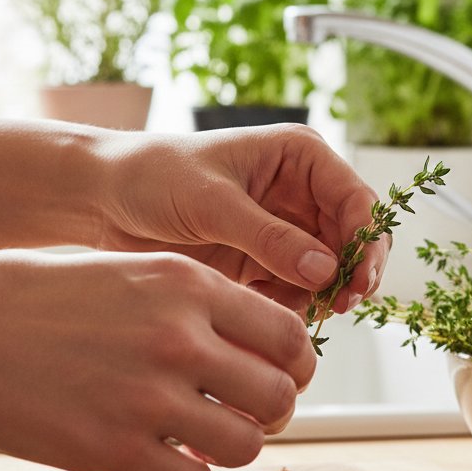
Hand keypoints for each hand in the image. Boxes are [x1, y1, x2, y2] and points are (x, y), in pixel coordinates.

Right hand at [0, 249, 314, 470]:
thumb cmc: (44, 294)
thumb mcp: (134, 270)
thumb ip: (202, 303)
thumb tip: (260, 346)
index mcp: (190, 285)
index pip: (290, 335)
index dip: (296, 365)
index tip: (281, 376)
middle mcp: (179, 338)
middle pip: (278, 394)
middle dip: (272, 411)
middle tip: (246, 413)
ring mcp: (147, 397)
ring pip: (246, 445)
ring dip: (233, 447)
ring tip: (204, 437)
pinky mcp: (112, 450)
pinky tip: (164, 458)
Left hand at [91, 125, 389, 314]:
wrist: (105, 199)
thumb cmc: (154, 176)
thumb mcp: (213, 203)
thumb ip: (270, 237)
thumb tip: (326, 269)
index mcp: (299, 157)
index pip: (355, 198)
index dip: (366, 239)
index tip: (358, 278)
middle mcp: (300, 191)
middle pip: (352, 238)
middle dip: (352, 272)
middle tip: (343, 304)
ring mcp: (283, 228)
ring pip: (330, 269)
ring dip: (324, 294)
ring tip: (305, 313)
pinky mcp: (262, 261)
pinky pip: (297, 290)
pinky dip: (292, 306)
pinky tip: (271, 313)